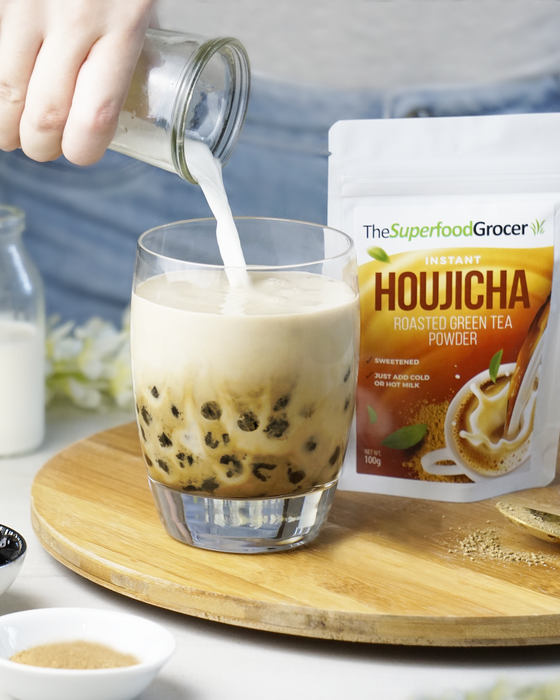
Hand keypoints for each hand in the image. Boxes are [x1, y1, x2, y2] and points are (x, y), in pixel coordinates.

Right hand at [0, 0, 155, 164]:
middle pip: (45, 115)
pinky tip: (4, 95)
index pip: (96, 119)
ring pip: (5, 91)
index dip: (82, 150)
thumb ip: (130, 48)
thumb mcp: (141, 4)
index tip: (79, 152)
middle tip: (42, 146)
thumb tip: (138, 104)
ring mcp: (29, 3)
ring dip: (5, 124)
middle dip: (39, 145)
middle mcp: (75, 17)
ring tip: (11, 130)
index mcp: (124, 25)